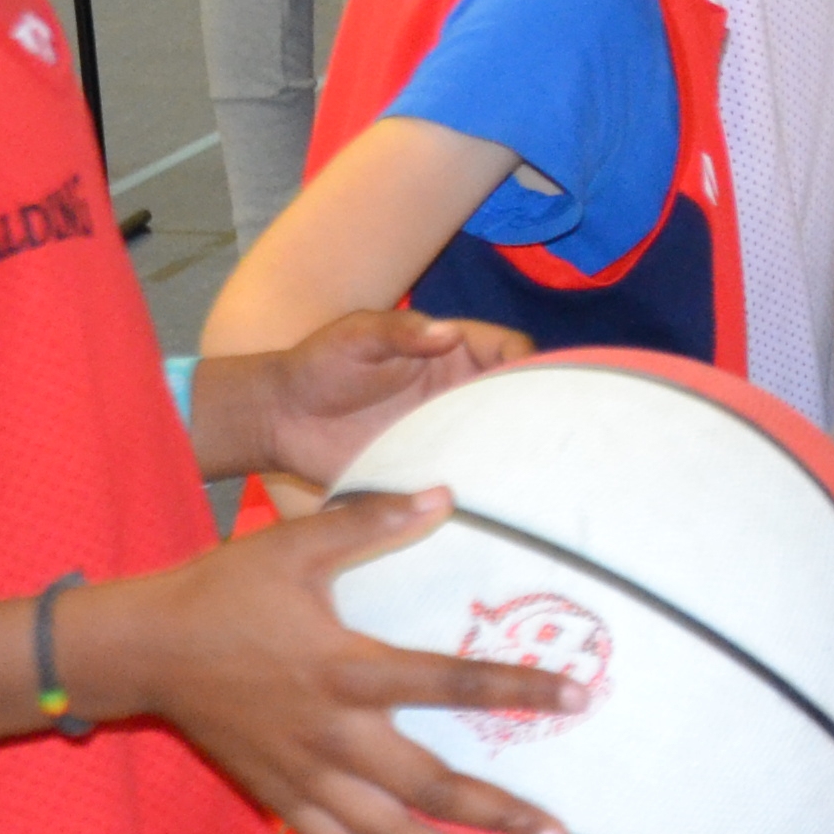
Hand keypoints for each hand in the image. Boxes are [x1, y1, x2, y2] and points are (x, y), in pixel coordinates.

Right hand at [61, 488, 584, 833]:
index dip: (517, 688)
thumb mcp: (294, 545)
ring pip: (389, 833)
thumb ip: (371, 522)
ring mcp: (305, 775)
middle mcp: (332, 734)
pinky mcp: (279, 796)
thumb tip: (444, 493)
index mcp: (346, 669)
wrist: (142, 650)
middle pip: (430, 785)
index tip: (579, 696)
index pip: (450, 681)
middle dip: (499, 815)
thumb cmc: (223, 591)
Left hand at [191, 308, 531, 487]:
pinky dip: (480, 487)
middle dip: (538, 413)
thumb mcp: (356, 336)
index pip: (509, 350)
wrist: (279, 418)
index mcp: (452, 352)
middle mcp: (459, 393)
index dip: (530, 362)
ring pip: (498, 442)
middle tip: (553, 437)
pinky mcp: (425, 469)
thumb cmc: (319, 364)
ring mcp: (445, 433)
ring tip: (534, 475)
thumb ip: (400, 332)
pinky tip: (493, 501)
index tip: (537, 385)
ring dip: (516, 455)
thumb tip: (450, 333)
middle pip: (516, 398)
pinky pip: (463, 478)